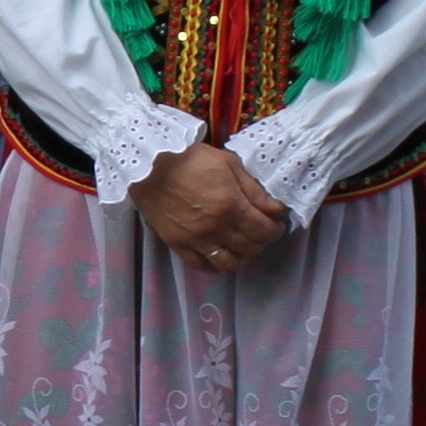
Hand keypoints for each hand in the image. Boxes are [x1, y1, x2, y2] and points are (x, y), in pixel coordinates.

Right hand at [131, 145, 288, 272]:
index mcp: (232, 205)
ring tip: (242, 245)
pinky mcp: (178, 244)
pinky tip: (221, 253)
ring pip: (230, 263)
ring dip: (242, 256)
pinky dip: (216, 265)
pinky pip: (202, 266)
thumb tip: (276, 209)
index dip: (277, 229)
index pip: (265, 230)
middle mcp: (217, 227)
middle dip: (263, 241)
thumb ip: (255, 189)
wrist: (149, 165)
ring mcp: (197, 239)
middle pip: (251, 248)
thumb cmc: (190, 159)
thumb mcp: (229, 164)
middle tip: (262, 231)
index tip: (276, 223)